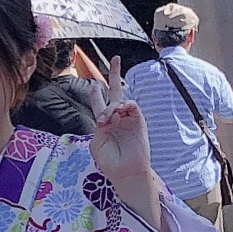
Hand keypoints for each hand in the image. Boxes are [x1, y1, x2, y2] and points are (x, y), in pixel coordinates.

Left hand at [87, 57, 155, 192]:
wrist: (125, 173)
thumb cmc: (109, 161)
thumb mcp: (97, 142)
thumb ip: (99, 125)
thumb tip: (107, 113)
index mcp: (104, 123)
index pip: (99, 102)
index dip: (95, 93)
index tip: (94, 85)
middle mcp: (116, 117)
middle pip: (114, 91)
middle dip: (114, 75)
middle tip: (116, 58)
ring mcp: (128, 119)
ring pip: (120, 100)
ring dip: (111, 106)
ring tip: (107, 120)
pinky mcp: (138, 122)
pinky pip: (133, 106)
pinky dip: (126, 105)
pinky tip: (120, 111)